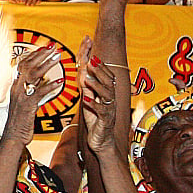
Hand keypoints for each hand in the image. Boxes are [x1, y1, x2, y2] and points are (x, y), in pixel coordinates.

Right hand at [4, 46, 62, 144]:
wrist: (13, 137)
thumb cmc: (21, 120)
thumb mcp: (25, 100)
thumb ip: (32, 88)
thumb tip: (41, 78)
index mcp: (16, 86)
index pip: (23, 64)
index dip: (34, 54)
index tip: (45, 46)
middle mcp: (17, 88)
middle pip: (28, 66)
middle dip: (41, 55)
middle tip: (54, 47)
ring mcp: (21, 96)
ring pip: (33, 75)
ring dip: (47, 64)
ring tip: (58, 57)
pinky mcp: (28, 106)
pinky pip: (39, 93)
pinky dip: (50, 85)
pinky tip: (61, 81)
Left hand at [76, 37, 119, 152]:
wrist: (102, 142)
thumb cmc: (96, 121)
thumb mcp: (89, 100)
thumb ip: (87, 88)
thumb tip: (82, 72)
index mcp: (107, 92)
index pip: (105, 73)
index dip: (98, 61)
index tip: (91, 50)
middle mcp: (110, 99)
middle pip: (108, 80)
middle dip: (99, 69)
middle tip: (91, 59)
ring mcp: (109, 109)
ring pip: (106, 94)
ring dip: (96, 85)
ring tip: (87, 78)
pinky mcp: (105, 121)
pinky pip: (101, 111)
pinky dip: (94, 105)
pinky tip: (86, 100)